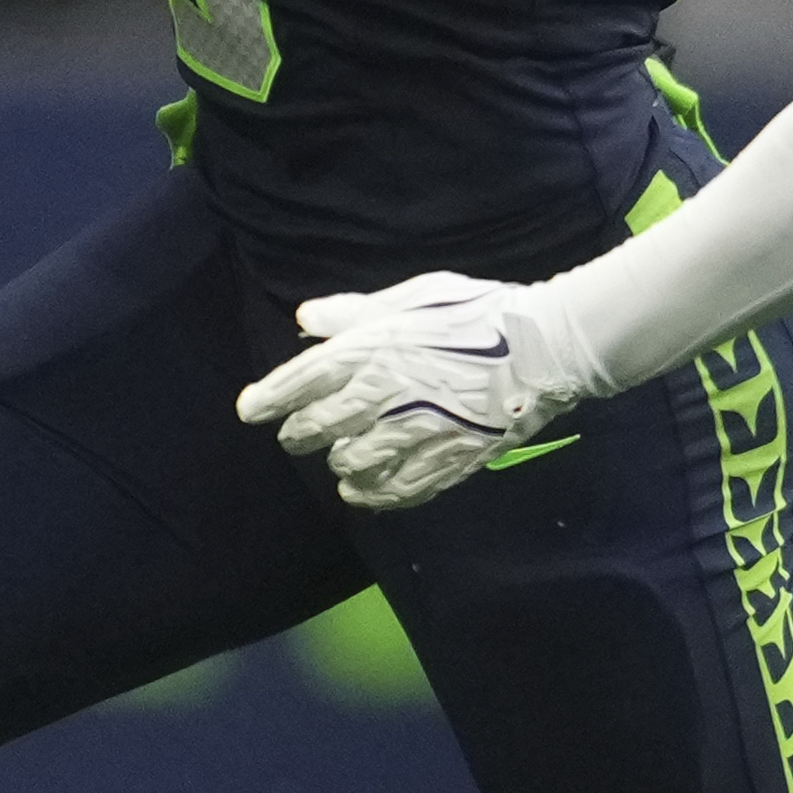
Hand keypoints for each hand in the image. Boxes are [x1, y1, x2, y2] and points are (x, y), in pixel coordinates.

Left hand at [237, 269, 598, 511]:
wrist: (543, 349)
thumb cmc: (478, 313)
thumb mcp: (414, 297)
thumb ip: (356, 312)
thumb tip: (306, 318)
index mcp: (373, 351)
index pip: (304, 380)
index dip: (270, 397)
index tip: (249, 411)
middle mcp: (385, 396)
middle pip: (323, 426)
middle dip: (300, 434)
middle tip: (292, 437)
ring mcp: (416, 434)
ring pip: (357, 463)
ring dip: (340, 466)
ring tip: (338, 466)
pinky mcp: (447, 460)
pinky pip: (401, 488)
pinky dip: (377, 495)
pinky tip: (366, 495)